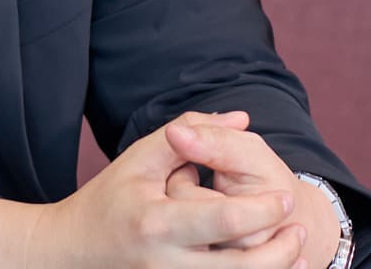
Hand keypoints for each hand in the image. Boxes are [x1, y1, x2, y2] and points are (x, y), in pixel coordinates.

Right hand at [29, 110, 308, 267]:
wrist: (70, 252)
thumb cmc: (109, 200)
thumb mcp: (139, 159)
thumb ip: (191, 133)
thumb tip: (240, 116)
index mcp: (156, 222)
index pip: (224, 219)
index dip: (263, 209)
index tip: (285, 196)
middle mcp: (165, 263)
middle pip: (240, 267)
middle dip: (281, 252)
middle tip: (300, 229)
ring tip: (298, 253)